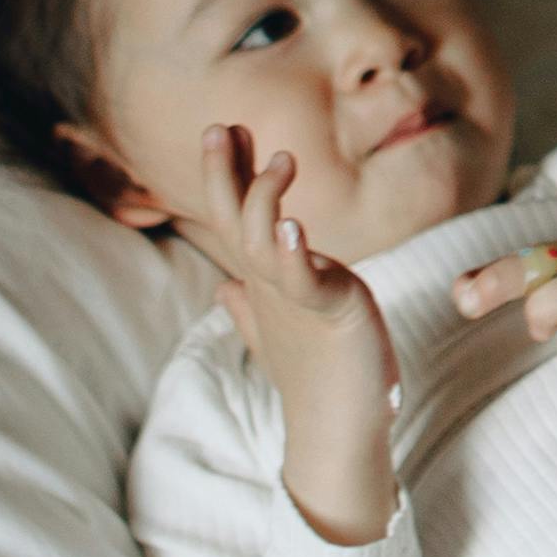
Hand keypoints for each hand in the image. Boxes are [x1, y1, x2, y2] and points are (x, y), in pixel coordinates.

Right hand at [191, 126, 395, 542]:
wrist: (338, 429)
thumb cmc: (316, 376)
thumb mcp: (280, 330)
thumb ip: (251, 307)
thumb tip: (225, 289)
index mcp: (263, 280)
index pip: (236, 216)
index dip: (227, 174)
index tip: (226, 129)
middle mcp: (270, 285)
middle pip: (236, 220)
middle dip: (225, 175)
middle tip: (218, 127)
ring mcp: (295, 300)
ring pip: (264, 242)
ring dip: (266, 200)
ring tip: (280, 160)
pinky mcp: (327, 314)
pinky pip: (305, 280)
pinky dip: (295, 253)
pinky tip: (293, 227)